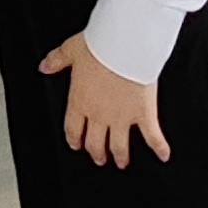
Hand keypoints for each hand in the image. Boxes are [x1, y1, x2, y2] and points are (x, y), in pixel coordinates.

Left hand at [39, 33, 169, 168]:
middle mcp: (99, 114)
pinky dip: (159, 147)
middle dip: (97, 153)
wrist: (125, 46)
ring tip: (122, 161)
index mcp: (80, 101)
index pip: (73, 129)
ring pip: (118, 146)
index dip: (75, 140)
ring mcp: (122, 117)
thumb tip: (44, 66)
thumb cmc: (100, 46)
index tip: (77, 145)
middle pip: (95, 143)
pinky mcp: (143, 114)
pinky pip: (152, 136)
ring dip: (120, 156)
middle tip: (100, 158)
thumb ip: (57, 60)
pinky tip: (163, 155)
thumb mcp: (71, 50)